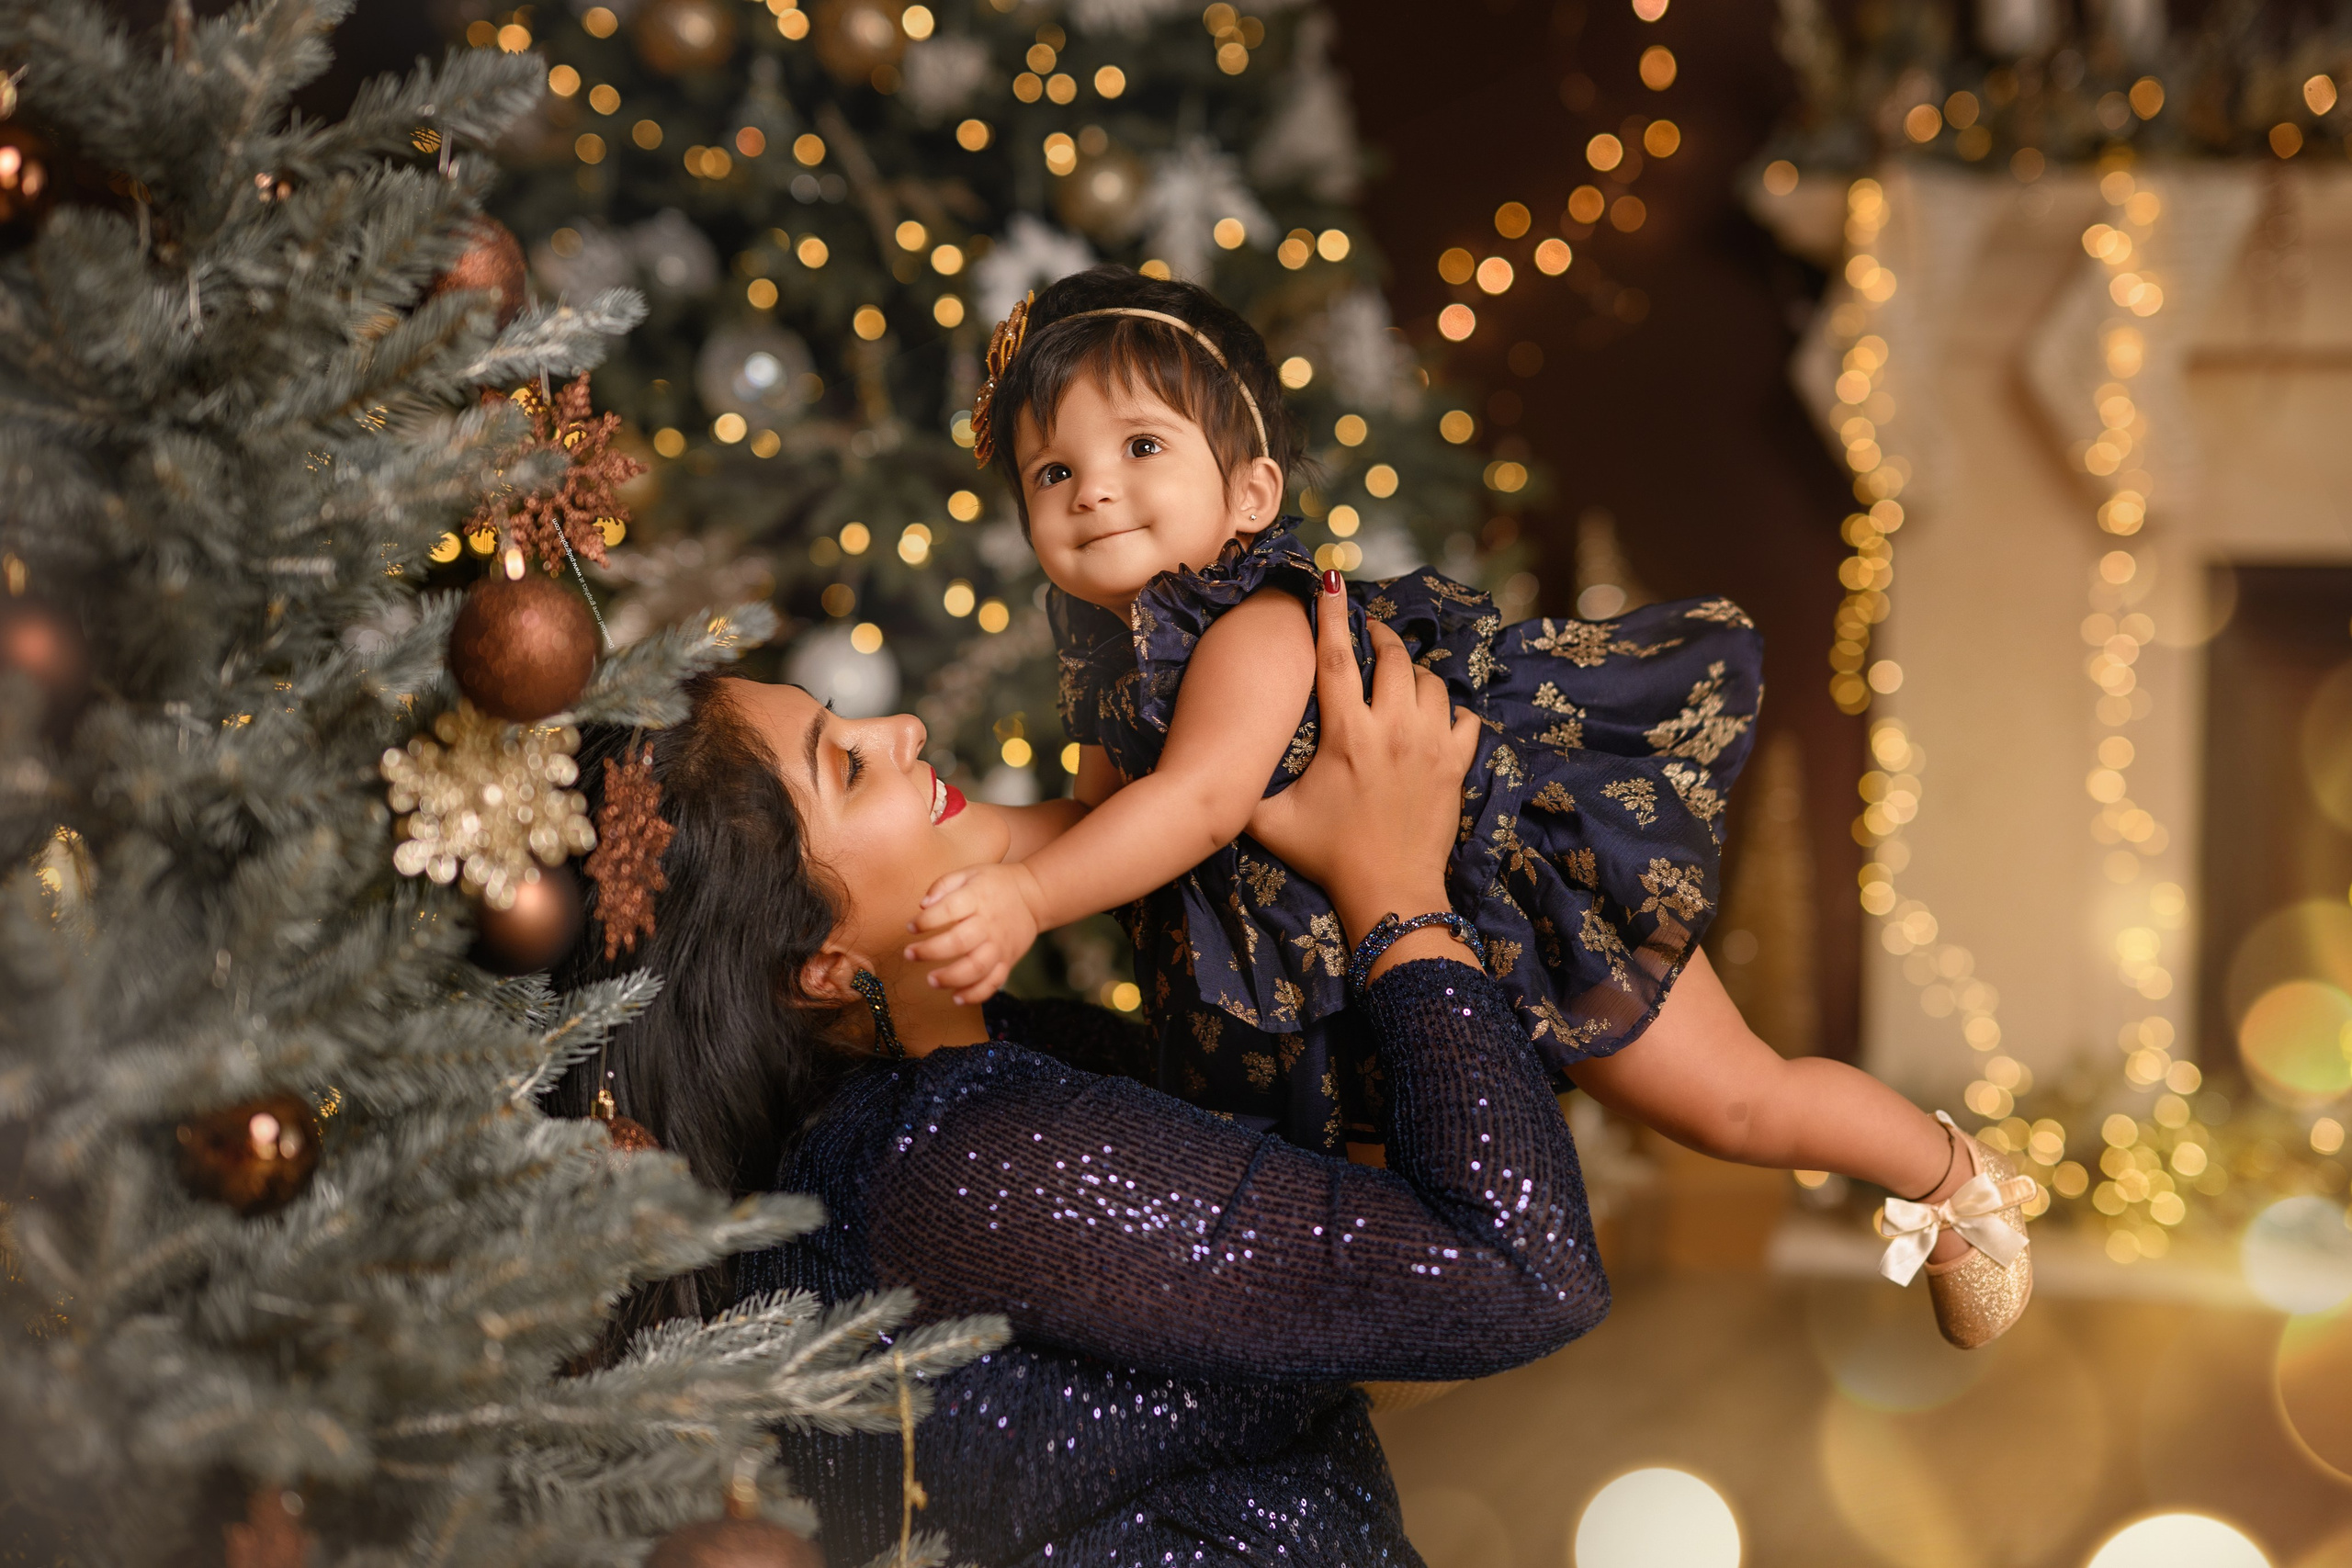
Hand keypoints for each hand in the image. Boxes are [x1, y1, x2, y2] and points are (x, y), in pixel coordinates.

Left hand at [906, 861, 1044, 1003]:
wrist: (1034, 896)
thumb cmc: (994, 884)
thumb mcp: (969, 873)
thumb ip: (943, 885)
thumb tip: (922, 905)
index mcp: (977, 898)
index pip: (949, 910)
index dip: (926, 921)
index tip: (911, 927)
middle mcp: (989, 924)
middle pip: (959, 943)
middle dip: (930, 951)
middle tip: (909, 954)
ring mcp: (999, 945)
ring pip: (976, 968)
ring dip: (951, 977)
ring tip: (931, 980)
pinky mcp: (1008, 961)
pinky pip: (994, 983)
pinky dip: (976, 994)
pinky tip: (957, 997)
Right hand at [1246, 572, 1481, 946]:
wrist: (1390, 893)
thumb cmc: (1327, 857)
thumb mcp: (1271, 823)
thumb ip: (1242, 791)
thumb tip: (1209, 770)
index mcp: (1346, 734)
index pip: (1336, 657)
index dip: (1330, 614)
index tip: (1331, 580)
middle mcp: (1392, 729)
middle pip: (1392, 657)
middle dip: (1379, 636)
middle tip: (1368, 632)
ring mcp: (1430, 744)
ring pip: (1430, 682)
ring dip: (1413, 673)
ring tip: (1398, 676)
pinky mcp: (1456, 764)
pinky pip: (1464, 718)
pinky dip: (1451, 710)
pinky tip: (1435, 716)